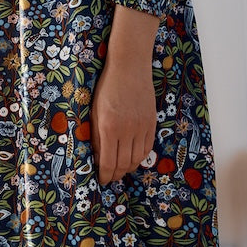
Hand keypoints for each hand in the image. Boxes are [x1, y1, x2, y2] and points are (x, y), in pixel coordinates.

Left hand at [90, 54, 156, 184]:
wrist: (129, 67)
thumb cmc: (107, 87)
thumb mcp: (94, 111)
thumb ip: (95, 135)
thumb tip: (97, 156)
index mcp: (108, 127)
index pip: (108, 162)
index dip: (105, 175)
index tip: (101, 180)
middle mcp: (126, 130)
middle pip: (123, 164)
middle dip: (116, 174)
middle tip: (110, 177)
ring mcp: (141, 127)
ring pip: (137, 158)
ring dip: (128, 168)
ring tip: (120, 169)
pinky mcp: (151, 122)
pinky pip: (147, 147)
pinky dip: (140, 157)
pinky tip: (132, 157)